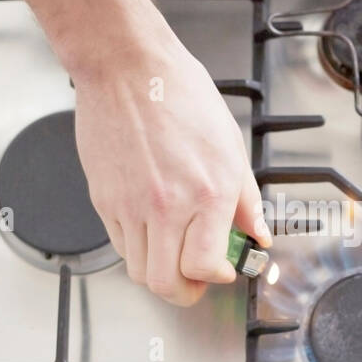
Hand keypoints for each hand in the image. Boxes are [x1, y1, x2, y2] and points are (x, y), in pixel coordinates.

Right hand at [71, 0, 270, 306]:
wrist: (126, 69)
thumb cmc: (179, 94)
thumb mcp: (230, 146)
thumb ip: (246, 199)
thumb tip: (257, 234)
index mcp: (206, 193)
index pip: (205, 268)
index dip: (216, 277)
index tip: (223, 267)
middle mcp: (166, 206)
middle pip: (166, 284)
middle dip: (185, 292)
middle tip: (196, 279)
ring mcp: (129, 206)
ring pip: (139, 271)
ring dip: (160, 271)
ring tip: (174, 251)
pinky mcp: (103, 200)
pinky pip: (119, 245)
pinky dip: (138, 248)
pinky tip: (152, 227)